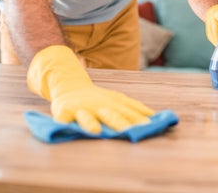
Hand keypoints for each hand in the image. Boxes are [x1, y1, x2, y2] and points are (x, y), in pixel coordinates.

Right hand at [27, 45, 153, 132]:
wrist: (70, 85)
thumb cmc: (98, 99)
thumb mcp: (116, 99)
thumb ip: (133, 108)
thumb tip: (154, 116)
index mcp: (113, 103)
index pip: (128, 111)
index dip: (138, 119)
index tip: (150, 127)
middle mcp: (98, 105)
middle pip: (111, 115)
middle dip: (120, 123)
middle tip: (130, 132)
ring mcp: (81, 109)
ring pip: (86, 117)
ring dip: (90, 123)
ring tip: (96, 132)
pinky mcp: (64, 112)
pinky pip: (62, 119)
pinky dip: (62, 124)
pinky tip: (62, 129)